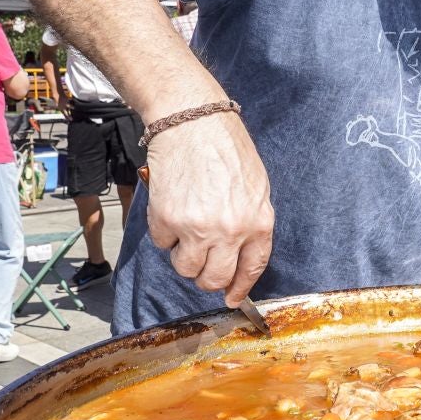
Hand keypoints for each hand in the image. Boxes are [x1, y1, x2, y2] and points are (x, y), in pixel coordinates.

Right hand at [142, 112, 273, 305]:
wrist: (191, 120)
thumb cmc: (224, 147)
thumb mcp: (254, 186)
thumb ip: (250, 222)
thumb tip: (240, 253)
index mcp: (259, 222)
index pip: (252, 268)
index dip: (240, 287)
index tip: (232, 299)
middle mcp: (231, 231)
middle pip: (214, 279)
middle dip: (205, 276)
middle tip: (199, 259)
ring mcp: (198, 228)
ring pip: (185, 268)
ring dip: (182, 254)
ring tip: (185, 224)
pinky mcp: (168, 221)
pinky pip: (162, 245)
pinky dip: (163, 231)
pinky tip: (171, 205)